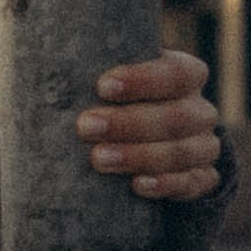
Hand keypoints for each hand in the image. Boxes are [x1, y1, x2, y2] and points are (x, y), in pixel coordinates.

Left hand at [76, 50, 221, 201]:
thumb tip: (47, 66)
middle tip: (85, 126)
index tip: (102, 86)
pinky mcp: (201, 179)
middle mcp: (199, 111)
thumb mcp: (106, 83)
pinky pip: (193, 184)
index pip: (176, 73)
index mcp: (184, 76)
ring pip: (184, 152)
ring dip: (140, 156)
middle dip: (129, 123)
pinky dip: (166, 185)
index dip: (143, 80)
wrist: (136, 143)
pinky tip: (138, 185)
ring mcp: (203, 147)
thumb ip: (87, 72)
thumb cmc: (110, 102)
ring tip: (98, 159)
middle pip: (177, 116)